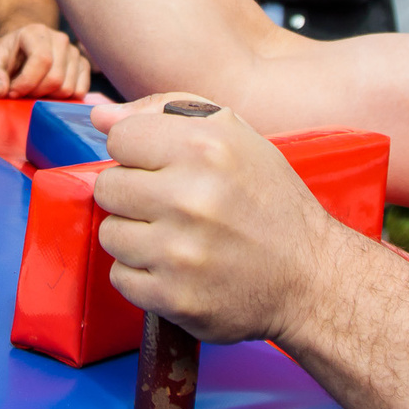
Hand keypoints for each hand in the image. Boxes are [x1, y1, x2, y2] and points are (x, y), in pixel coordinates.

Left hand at [0, 24, 90, 98]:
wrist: (21, 50)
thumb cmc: (6, 56)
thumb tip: (1, 90)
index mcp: (36, 32)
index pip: (42, 60)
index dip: (26, 83)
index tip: (11, 92)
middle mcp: (59, 39)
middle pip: (55, 79)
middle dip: (35, 93)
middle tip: (22, 92)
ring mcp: (73, 52)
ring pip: (67, 88)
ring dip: (48, 97)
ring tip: (34, 90)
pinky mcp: (83, 65)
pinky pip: (80, 91)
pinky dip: (63, 99)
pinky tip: (49, 92)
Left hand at [86, 94, 348, 345]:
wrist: (310, 276)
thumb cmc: (268, 199)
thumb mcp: (233, 135)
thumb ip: (164, 112)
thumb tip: (98, 114)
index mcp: (204, 147)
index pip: (119, 137)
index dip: (138, 152)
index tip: (163, 167)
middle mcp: (190, 197)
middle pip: (107, 187)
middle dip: (133, 194)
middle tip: (170, 205)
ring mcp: (180, 252)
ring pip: (110, 233)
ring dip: (136, 236)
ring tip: (175, 237)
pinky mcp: (174, 297)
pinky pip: (120, 276)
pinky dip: (142, 274)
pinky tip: (176, 267)